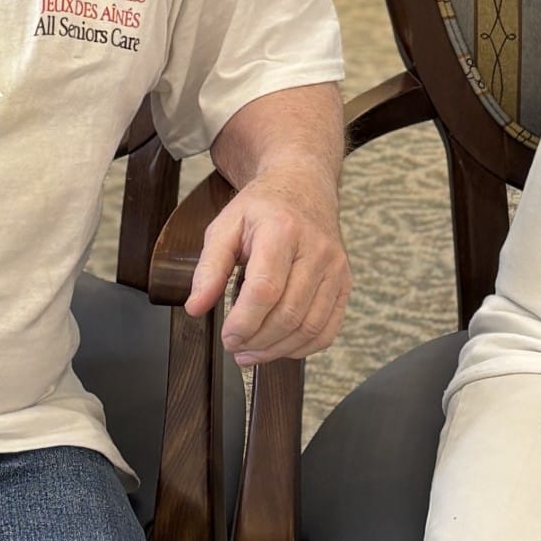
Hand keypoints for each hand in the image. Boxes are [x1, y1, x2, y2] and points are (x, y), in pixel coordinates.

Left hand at [184, 170, 350, 366]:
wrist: (303, 187)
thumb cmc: (262, 209)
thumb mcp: (225, 226)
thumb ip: (209, 268)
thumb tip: (196, 307)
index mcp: (282, 229)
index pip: (266, 289)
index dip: (244, 322)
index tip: (227, 336)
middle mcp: (316, 249)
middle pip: (289, 313)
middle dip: (258, 340)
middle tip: (235, 347)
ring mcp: (335, 267)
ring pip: (310, 327)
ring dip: (277, 350)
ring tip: (252, 352)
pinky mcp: (345, 282)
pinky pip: (328, 328)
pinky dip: (303, 347)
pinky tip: (280, 347)